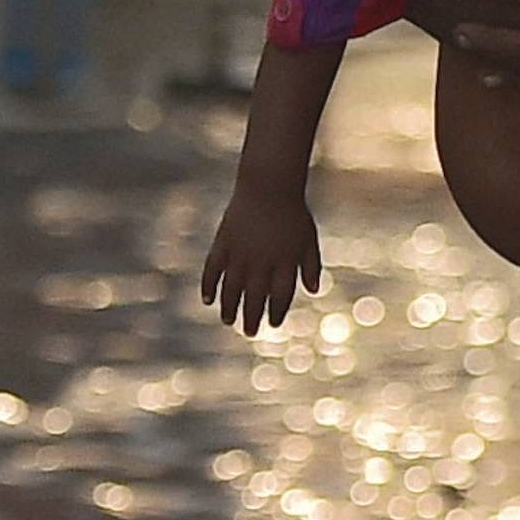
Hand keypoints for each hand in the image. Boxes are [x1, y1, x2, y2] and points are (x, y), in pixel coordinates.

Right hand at [198, 186, 321, 334]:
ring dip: (229, 307)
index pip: (280, 296)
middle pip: (255, 297)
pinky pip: (212, 269)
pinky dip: (208, 286)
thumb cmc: (293, 214)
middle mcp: (262, 262)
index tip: (274, 323)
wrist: (269, 186)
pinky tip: (206, 299)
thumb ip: (311, 266)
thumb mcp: (308, 240)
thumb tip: (313, 291)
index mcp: (285, 263)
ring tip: (228, 321)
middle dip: (252, 317)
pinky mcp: (223, 243)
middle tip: (249, 332)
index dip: (276, 311)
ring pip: (232, 288)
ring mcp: (240, 253)